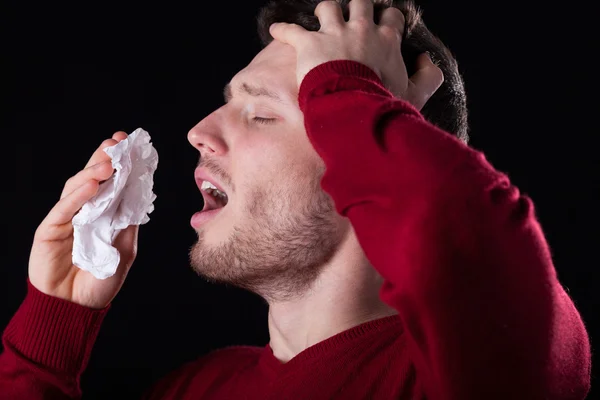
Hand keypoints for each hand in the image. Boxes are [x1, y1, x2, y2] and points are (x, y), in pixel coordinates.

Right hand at [28, 131, 138, 308]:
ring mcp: (67, 219)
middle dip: (105, 158)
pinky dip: (77, 196)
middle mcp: (86, 211)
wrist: (76, 307)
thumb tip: (138, 192)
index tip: (132, 146)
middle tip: (117, 142)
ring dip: (93, 173)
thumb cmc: (101, 279)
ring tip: (108, 163)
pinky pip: (64, 209)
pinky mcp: (50, 230)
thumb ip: (128, 220)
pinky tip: (91, 184)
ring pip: (77, 188)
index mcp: (105, 214)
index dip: (121, 164)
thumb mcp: (124, 248)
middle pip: (94, 178)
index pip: (113, 183)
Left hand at [269, 0, 442, 109]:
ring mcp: (333, 34)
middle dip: (357, 7)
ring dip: (324, 11)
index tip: (384, 25)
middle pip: (360, 3)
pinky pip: (291, 30)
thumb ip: (429, 77)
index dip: (387, 19)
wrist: (353, 108)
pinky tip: (275, 30)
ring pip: (328, 7)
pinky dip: (282, 30)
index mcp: (386, 38)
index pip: (391, 16)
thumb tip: (427, 62)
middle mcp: (361, 29)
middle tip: (352, 17)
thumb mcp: (415, 94)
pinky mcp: (309, 44)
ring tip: (320, 18)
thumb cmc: (383, 102)